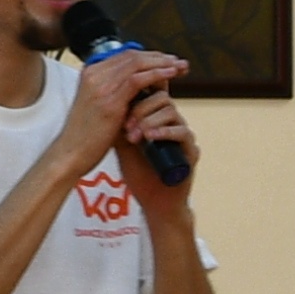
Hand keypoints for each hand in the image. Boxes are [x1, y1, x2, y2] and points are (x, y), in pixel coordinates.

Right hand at [53, 46, 186, 185]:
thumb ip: (115, 93)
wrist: (70, 154)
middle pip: (133, 56)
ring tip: (181, 67)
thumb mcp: (99, 106)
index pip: (125, 56)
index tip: (167, 61)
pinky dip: (157, 74)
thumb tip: (142, 87)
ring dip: (163, 63)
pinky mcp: (110, 100)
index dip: (149, 56)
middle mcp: (94, 75)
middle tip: (179, 62)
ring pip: (137, 63)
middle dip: (159, 57)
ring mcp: (101, 86)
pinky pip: (138, 79)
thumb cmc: (86, 136)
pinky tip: (171, 75)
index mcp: (91, 74)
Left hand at [123, 90, 199, 210]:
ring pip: (172, 112)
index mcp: (157, 118)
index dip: (139, 91)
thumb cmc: (139, 174)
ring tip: (134, 135)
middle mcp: (173, 123)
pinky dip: (164, 132)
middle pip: (162, 97)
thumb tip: (103, 103)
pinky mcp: (191, 151)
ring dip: (150, 120)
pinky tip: (149, 137)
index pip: (152, 92)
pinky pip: (182, 133)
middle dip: (141, 108)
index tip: (119, 103)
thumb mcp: (122, 146)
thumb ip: (118, 125)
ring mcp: (183, 135)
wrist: (154, 203)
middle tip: (126, 125)